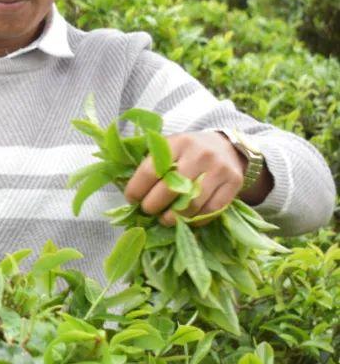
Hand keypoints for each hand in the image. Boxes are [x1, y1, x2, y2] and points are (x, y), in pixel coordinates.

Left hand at [124, 131, 260, 225]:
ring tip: (165, 219)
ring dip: (174, 217)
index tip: (132, 199)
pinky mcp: (234, 183)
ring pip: (191, 203)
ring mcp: (218, 169)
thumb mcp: (170, 148)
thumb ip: (153, 164)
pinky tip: (186, 220)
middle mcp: (199, 155)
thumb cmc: (189, 151)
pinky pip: (211, 210)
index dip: (137, 189)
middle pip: (170, 189)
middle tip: (147, 211)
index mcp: (177, 143)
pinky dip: (196, 220)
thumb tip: (130, 192)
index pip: (151, 170)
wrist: (227, 147)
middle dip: (153, 205)